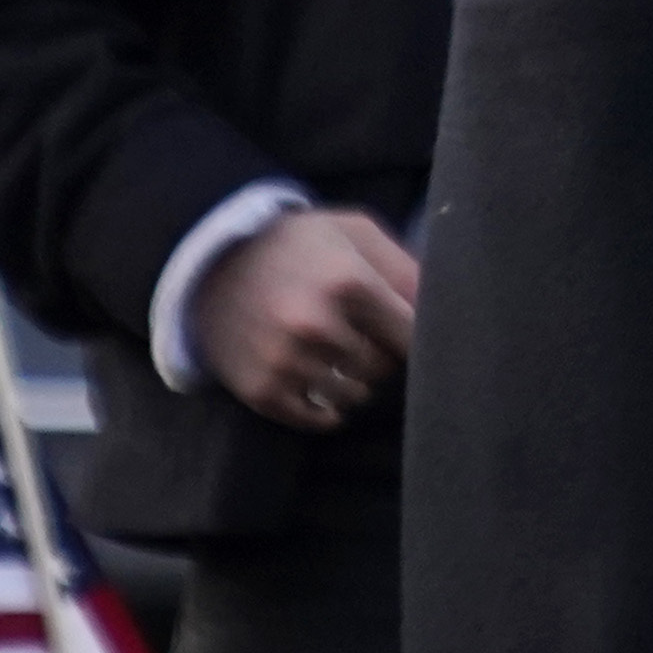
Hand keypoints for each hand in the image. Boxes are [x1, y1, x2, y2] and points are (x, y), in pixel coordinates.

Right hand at [195, 207, 419, 429]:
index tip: (406, 331)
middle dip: (382, 356)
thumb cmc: (299, 246)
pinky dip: (327, 409)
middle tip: (365, 338)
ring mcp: (285, 362)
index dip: (415, 336)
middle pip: (384, 368)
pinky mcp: (260, 391)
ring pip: (355, 397)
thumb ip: (404, 266)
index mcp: (347, 283)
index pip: (411, 336)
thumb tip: (442, 307)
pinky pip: (317, 419)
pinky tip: (323, 383)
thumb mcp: (355, 232)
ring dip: (355, 382)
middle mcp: (315, 325)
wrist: (210, 266)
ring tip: (340, 356)